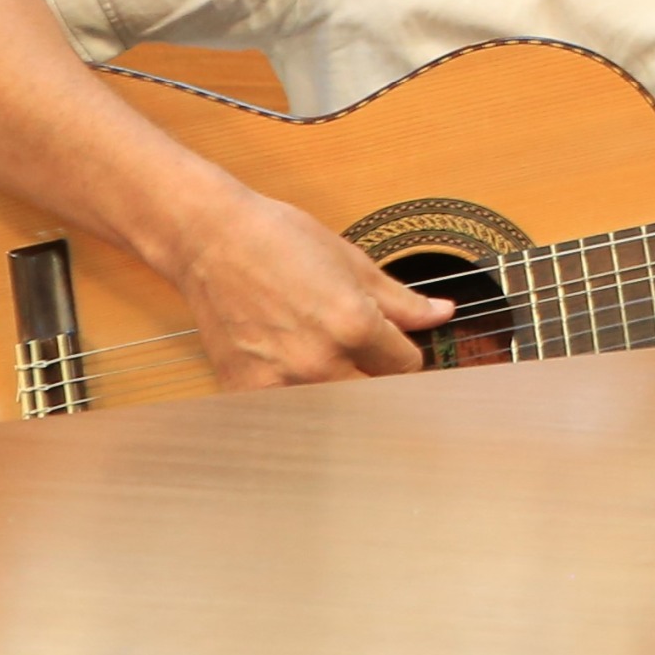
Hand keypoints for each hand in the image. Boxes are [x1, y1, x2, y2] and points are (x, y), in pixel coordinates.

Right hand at [168, 185, 452, 389]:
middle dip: (379, 378)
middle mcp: (318, 362)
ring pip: (334, 411)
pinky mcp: (245, 391)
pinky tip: (296, 378)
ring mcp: (279, 382)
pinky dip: (298, 402)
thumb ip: (401, 300)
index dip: (405, 354)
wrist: (211, 242)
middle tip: (369, 362)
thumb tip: (443, 314)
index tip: (396, 347)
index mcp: (353, 326)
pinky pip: (288, 414)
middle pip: (375, 395)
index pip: (405, 367)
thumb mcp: (353, 263)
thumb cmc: (281, 241)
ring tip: (330, 366)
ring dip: (341, 394)